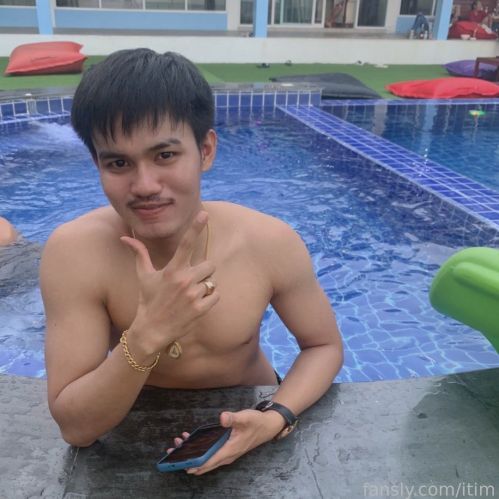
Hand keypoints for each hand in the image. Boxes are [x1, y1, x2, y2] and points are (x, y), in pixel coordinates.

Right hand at [120, 211, 218, 355]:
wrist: (152, 331)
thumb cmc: (148, 300)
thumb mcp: (143, 276)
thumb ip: (139, 254)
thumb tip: (125, 236)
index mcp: (172, 270)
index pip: (186, 244)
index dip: (196, 227)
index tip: (204, 214)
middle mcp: (184, 280)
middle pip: (209, 264)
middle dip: (203, 271)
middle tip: (191, 280)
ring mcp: (193, 295)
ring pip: (212, 281)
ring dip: (205, 286)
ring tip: (190, 294)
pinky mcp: (201, 309)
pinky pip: (216, 294)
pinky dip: (210, 298)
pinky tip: (197, 303)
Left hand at [167, 409, 285, 475]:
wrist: (268, 426)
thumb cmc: (256, 422)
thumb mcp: (245, 417)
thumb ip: (233, 418)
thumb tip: (222, 417)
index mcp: (229, 451)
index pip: (208, 462)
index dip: (194, 463)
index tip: (179, 462)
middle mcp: (226, 456)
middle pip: (204, 463)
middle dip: (188, 459)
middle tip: (173, 450)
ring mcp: (227, 454)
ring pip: (206, 459)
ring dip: (193, 453)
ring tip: (179, 442)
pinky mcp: (227, 449)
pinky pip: (210, 454)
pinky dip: (200, 449)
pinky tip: (192, 438)